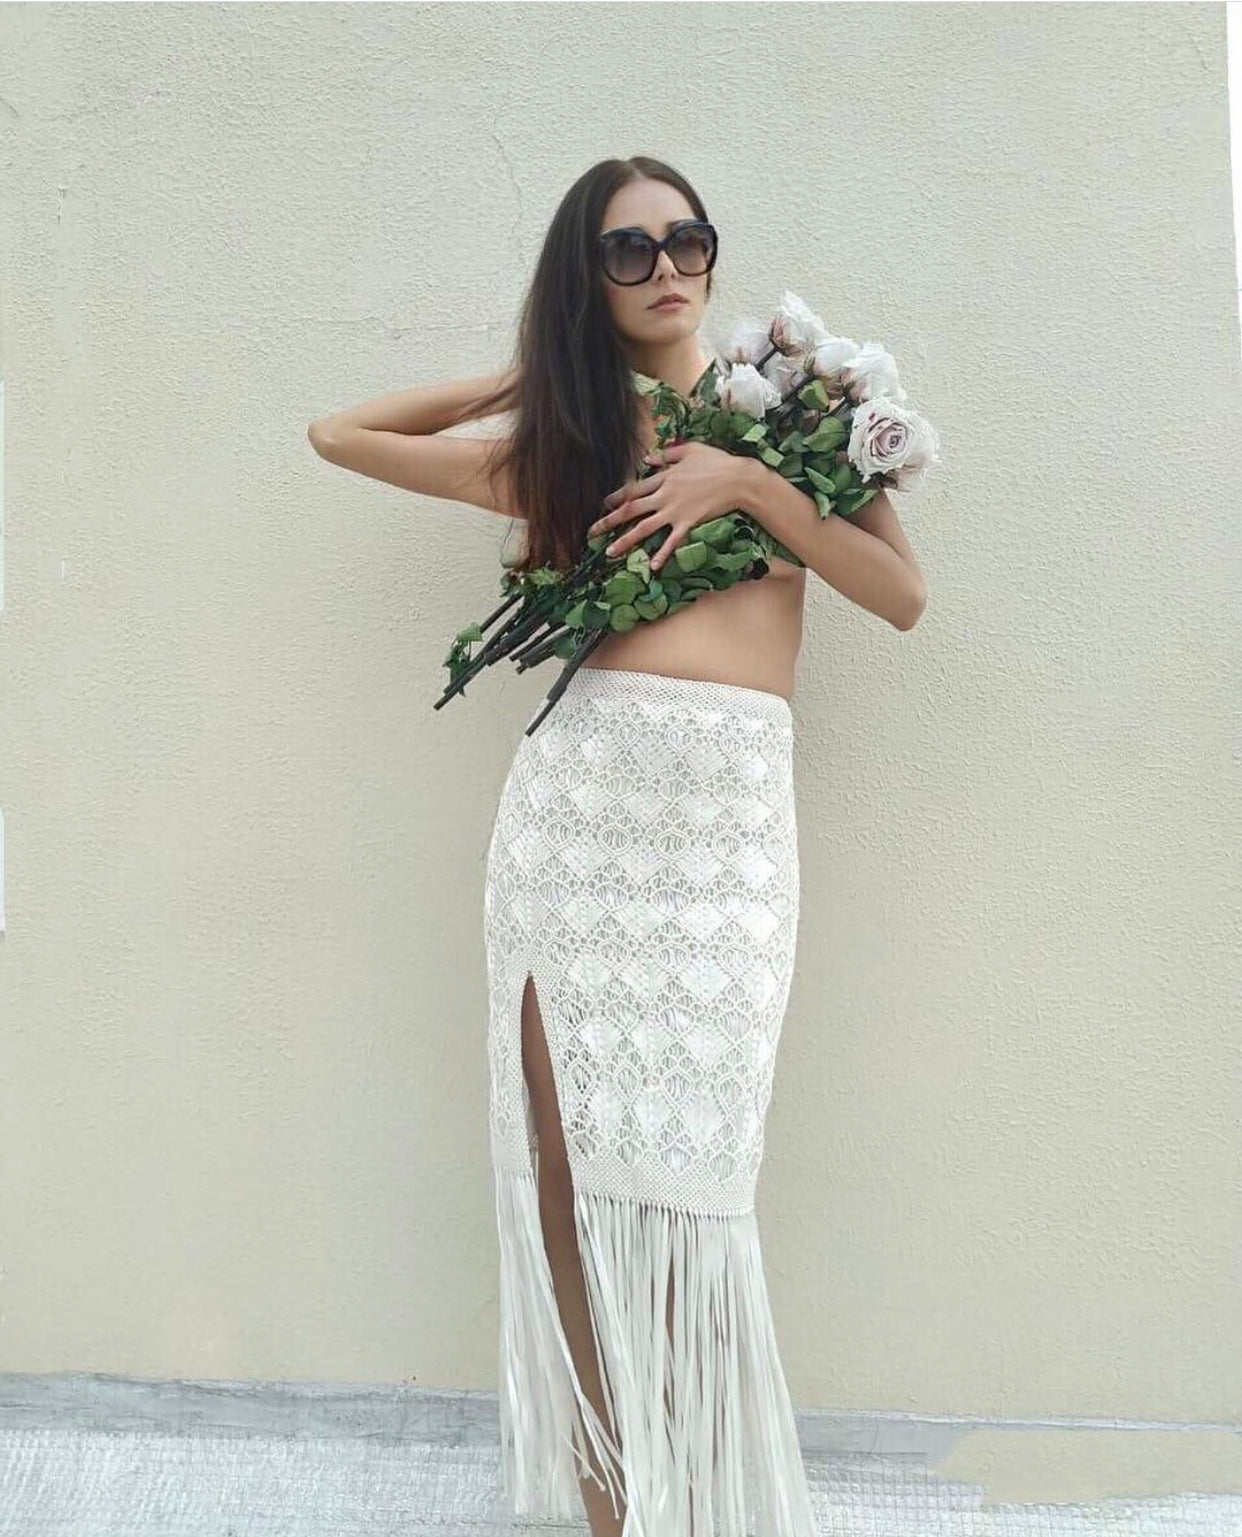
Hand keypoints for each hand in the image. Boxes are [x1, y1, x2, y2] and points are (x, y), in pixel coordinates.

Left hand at [587, 440, 741, 570]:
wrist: (738, 479)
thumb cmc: (717, 461)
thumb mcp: (690, 449)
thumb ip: (667, 454)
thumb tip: (648, 459)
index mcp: (664, 477)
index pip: (634, 489)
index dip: (616, 497)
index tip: (602, 504)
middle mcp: (664, 495)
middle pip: (631, 510)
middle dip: (609, 521)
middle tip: (592, 532)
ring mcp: (675, 511)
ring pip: (644, 528)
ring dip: (626, 541)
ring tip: (610, 553)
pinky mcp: (688, 523)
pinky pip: (672, 541)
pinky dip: (663, 554)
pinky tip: (653, 567)